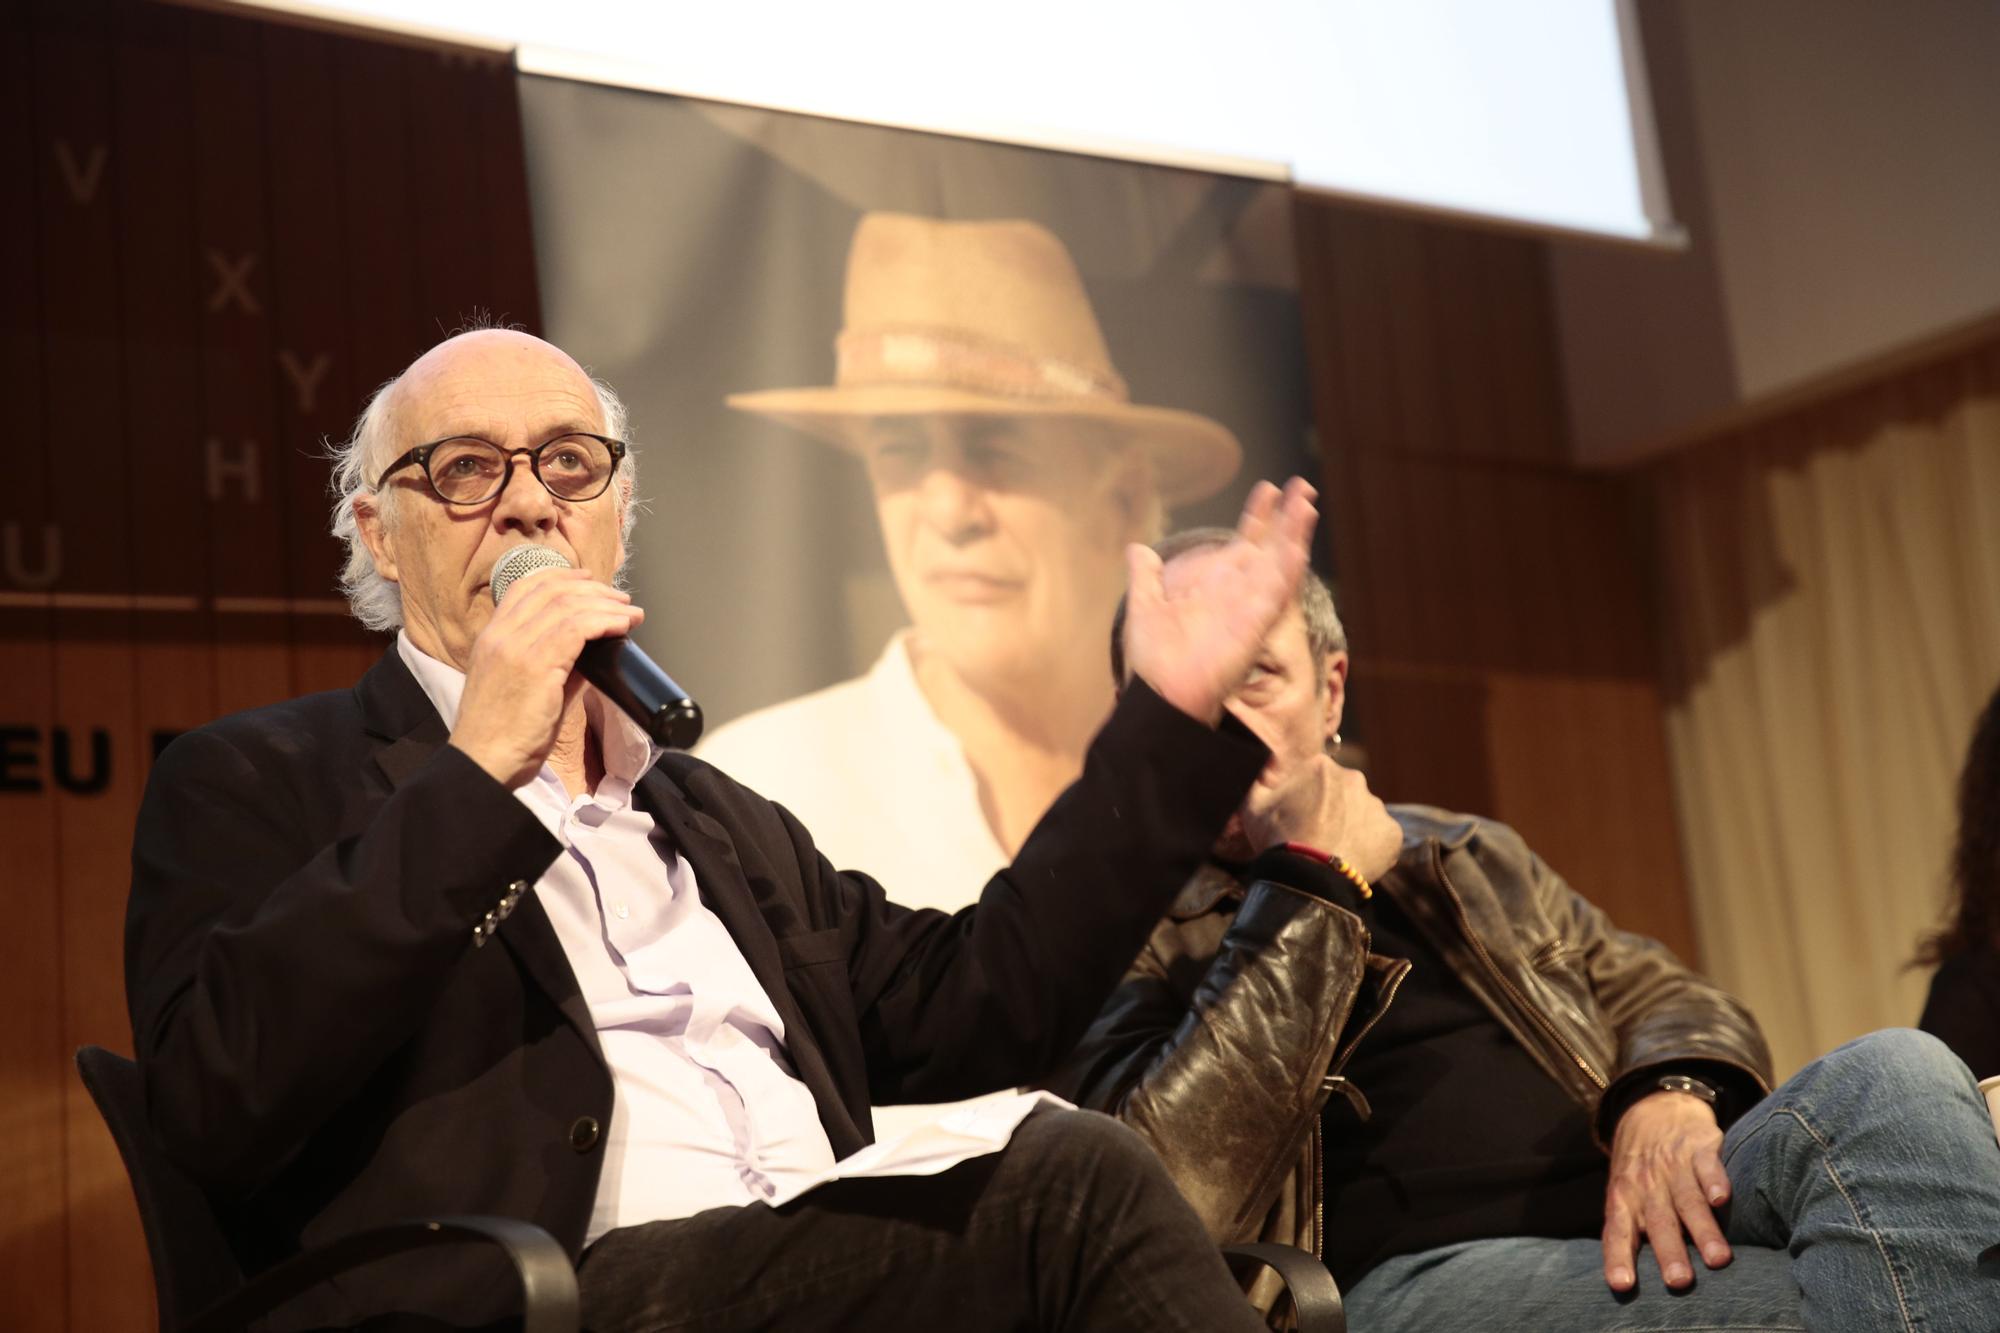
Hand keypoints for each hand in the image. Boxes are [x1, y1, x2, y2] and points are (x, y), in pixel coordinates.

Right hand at [449, 569, 643, 788]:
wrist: (484, 762)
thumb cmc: (503, 735)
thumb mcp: (525, 689)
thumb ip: (554, 664)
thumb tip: (591, 650)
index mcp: (491, 638)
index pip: (524, 588)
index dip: (560, 576)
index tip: (588, 579)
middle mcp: (500, 636)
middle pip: (551, 591)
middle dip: (592, 589)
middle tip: (620, 597)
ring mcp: (516, 648)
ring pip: (568, 606)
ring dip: (606, 604)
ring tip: (630, 612)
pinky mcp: (536, 665)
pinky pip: (577, 629)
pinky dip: (605, 621)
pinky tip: (623, 625)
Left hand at [1123, 478, 1316, 724]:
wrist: (1159, 698)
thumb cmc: (1153, 663)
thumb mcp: (1145, 607)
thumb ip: (1146, 576)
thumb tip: (1137, 548)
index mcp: (1216, 589)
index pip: (1244, 545)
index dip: (1258, 517)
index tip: (1269, 489)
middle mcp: (1238, 597)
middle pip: (1270, 549)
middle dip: (1287, 518)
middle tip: (1303, 486)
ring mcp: (1250, 610)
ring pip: (1280, 565)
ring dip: (1295, 534)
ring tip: (1307, 501)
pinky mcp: (1255, 626)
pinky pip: (1277, 593)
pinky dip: (1288, 568)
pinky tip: (1298, 543)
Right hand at [1239, 753, 1401, 881]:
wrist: (1308, 877)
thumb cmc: (1278, 838)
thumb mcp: (1253, 803)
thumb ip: (1260, 775)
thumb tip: (1266, 758)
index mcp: (1322, 766)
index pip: (1317, 775)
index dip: (1307, 795)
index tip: (1299, 815)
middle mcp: (1354, 779)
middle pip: (1344, 792)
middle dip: (1333, 809)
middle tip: (1317, 834)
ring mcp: (1376, 806)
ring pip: (1363, 815)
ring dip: (1352, 827)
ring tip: (1333, 851)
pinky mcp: (1392, 833)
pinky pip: (1381, 837)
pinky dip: (1370, 847)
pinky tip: (1350, 860)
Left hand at [1601, 1089, 1731, 1291]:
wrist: (1654, 1107)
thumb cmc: (1640, 1167)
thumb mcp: (1625, 1193)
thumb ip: (1632, 1229)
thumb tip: (1635, 1282)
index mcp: (1624, 1198)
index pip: (1617, 1232)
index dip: (1618, 1257)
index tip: (1622, 1285)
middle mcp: (1647, 1184)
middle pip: (1658, 1222)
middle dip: (1669, 1252)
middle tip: (1679, 1282)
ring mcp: (1672, 1164)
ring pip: (1687, 1200)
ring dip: (1702, 1230)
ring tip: (1717, 1259)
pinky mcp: (1699, 1147)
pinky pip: (1706, 1166)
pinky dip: (1714, 1181)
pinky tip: (1721, 1198)